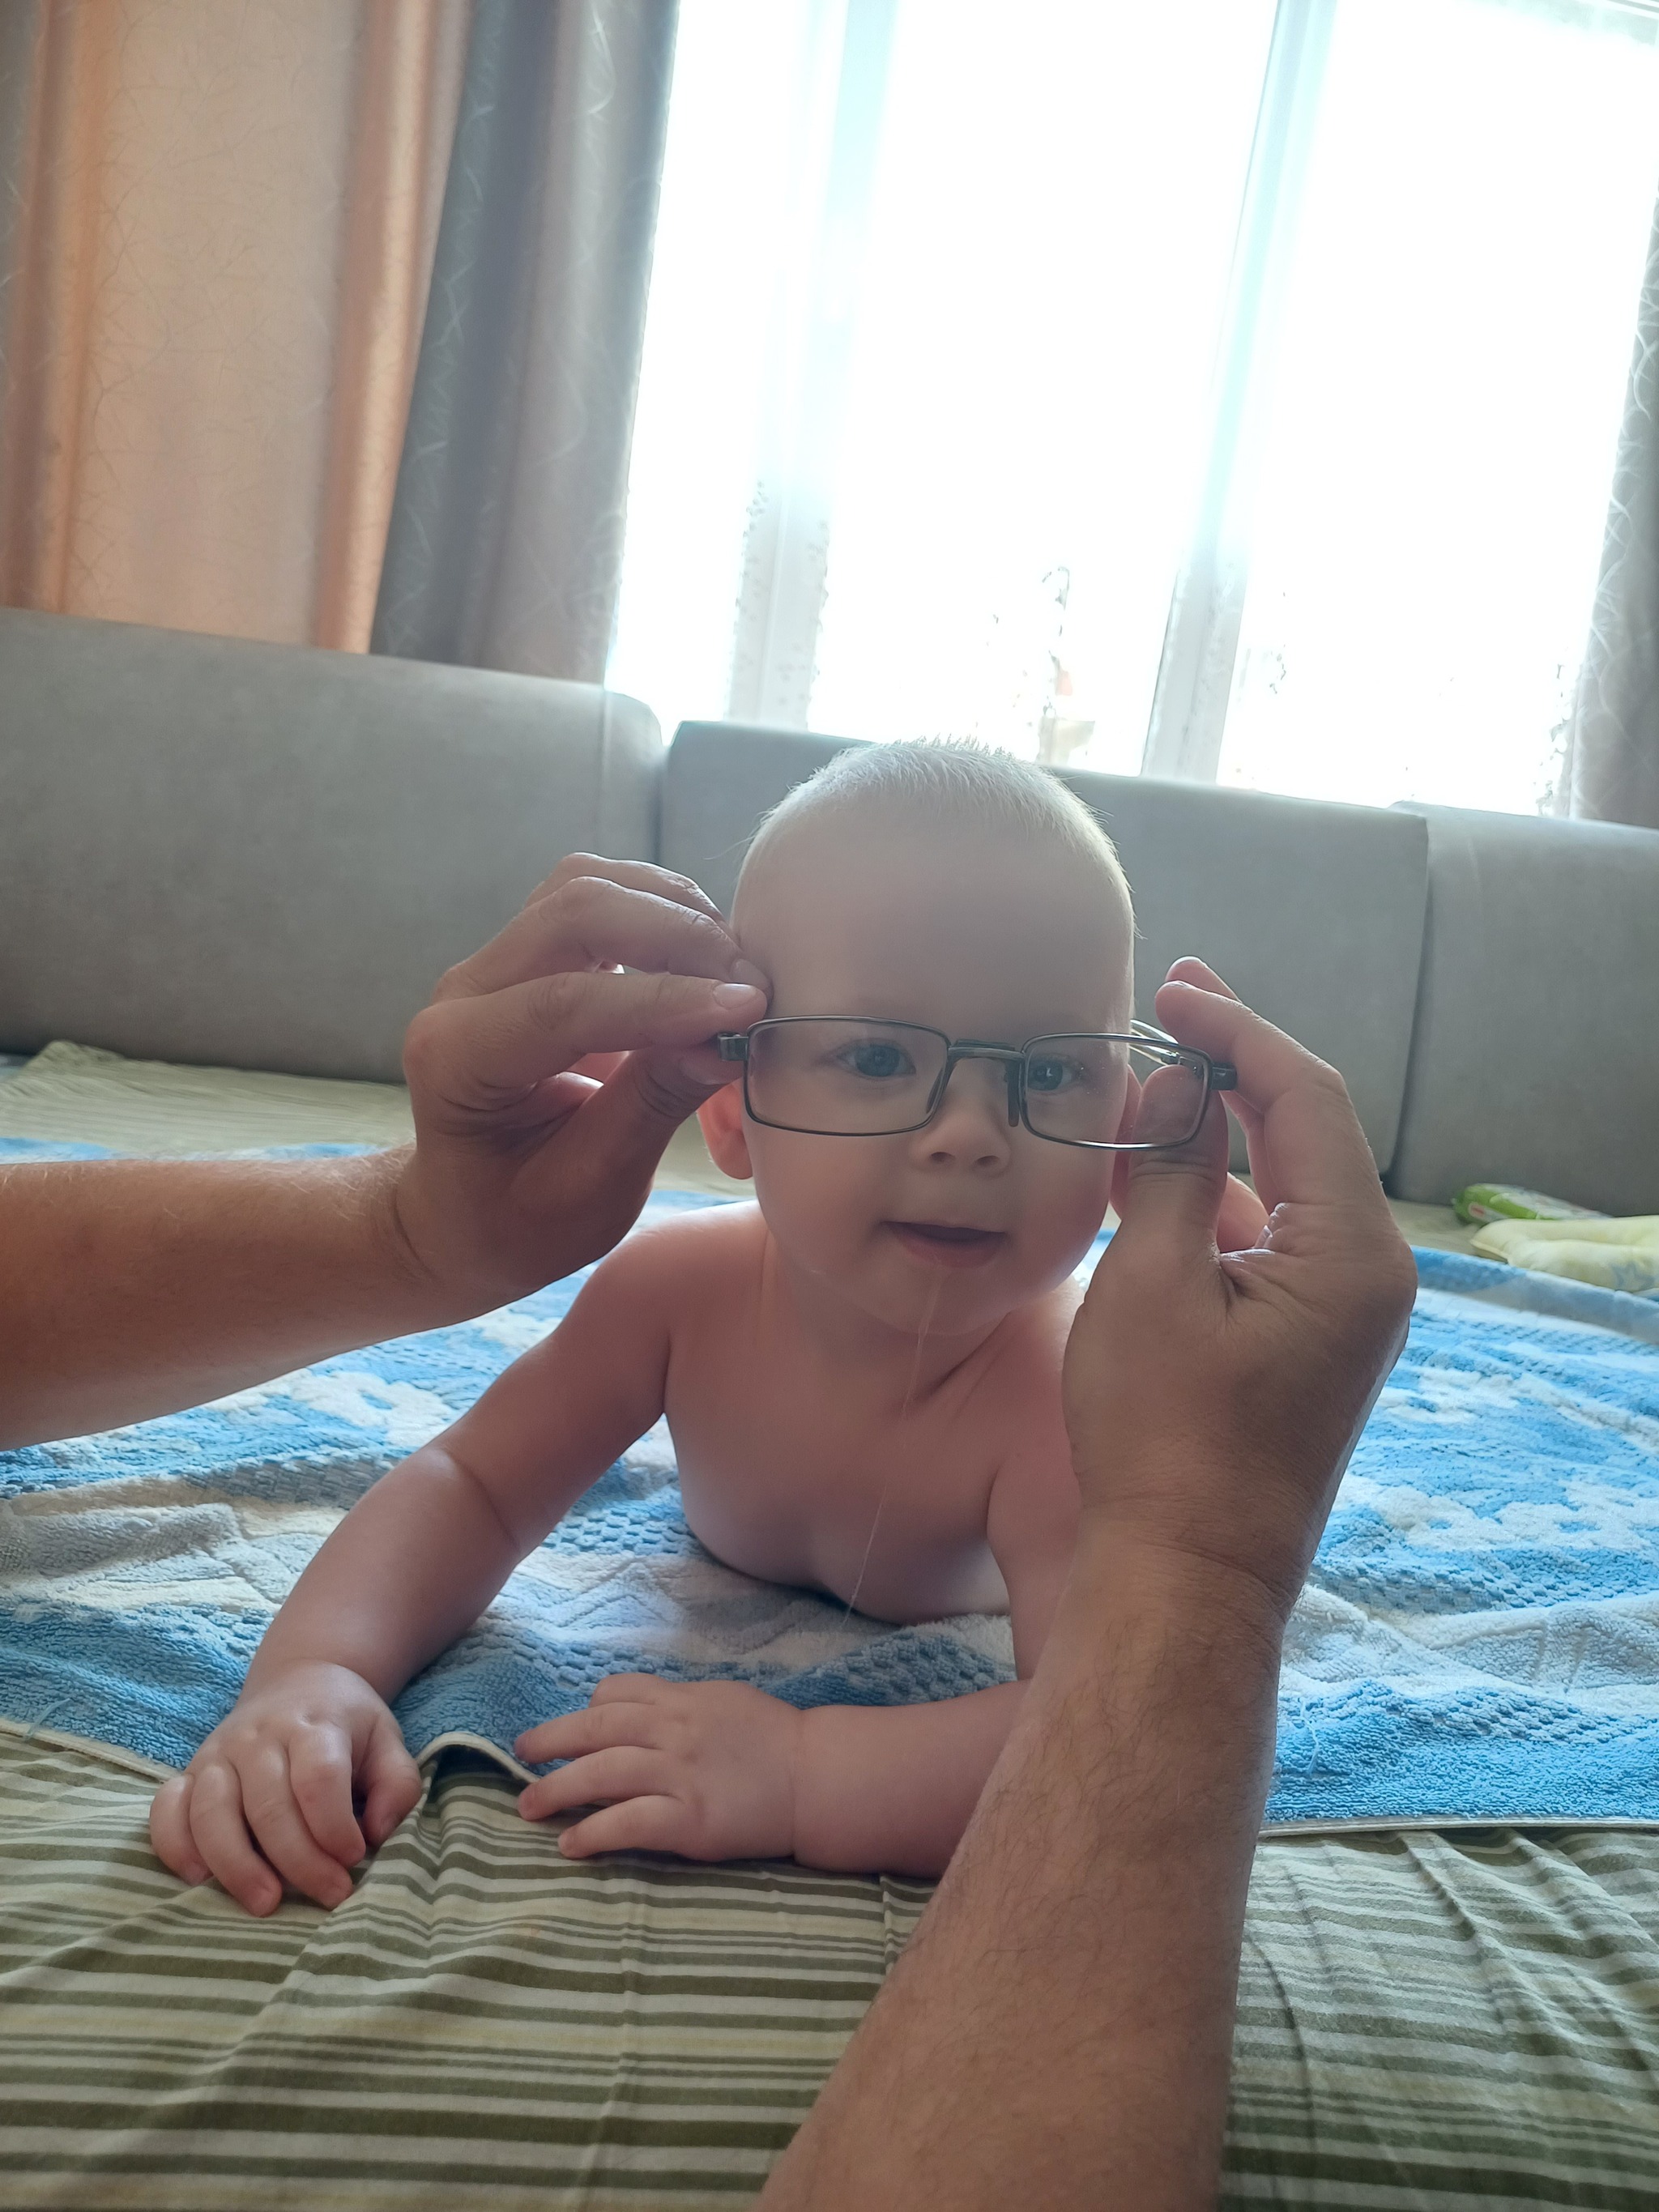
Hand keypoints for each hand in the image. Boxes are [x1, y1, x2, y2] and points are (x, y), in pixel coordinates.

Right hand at [148, 1662, 421, 1914]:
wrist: (299, 1680)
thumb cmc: (347, 1724)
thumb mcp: (388, 1741)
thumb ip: (397, 1786)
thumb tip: (377, 1833)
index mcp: (314, 1724)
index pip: (318, 1778)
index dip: (334, 1826)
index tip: (355, 1857)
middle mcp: (259, 1735)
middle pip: (268, 1805)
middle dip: (298, 1861)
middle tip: (329, 1895)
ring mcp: (218, 1752)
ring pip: (213, 1812)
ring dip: (237, 1865)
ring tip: (266, 1903)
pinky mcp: (189, 1771)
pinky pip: (166, 1809)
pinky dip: (174, 1845)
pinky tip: (198, 1879)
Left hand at [389, 857, 769, 1312]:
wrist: (464, 1214)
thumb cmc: (518, 1222)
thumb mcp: (590, 1192)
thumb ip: (650, 1107)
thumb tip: (728, 1039)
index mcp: (456, 1059)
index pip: (562, 1004)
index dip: (664, 1001)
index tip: (748, 1010)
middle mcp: (464, 990)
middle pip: (575, 911)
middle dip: (678, 938)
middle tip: (754, 993)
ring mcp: (495, 960)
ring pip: (588, 884)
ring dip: (675, 914)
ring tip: (736, 976)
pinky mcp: (531, 949)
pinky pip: (599, 894)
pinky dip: (664, 913)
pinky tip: (706, 963)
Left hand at [515, 1675, 801, 1861]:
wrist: (815, 1777)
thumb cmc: (773, 1740)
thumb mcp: (723, 1701)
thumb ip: (679, 1704)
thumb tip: (638, 1709)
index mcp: (681, 1699)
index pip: (616, 1693)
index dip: (585, 1711)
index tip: (569, 1729)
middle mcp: (673, 1731)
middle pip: (595, 1730)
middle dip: (550, 1742)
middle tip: (521, 1756)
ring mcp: (679, 1775)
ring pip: (602, 1775)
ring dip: (557, 1791)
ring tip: (528, 1807)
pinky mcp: (689, 1820)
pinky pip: (628, 1823)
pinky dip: (594, 1833)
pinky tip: (571, 1846)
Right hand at [1065, 958, 1415, 1626]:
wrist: (1185, 1573)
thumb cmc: (1162, 1438)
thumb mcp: (1151, 1285)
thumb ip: (1171, 1168)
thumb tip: (1180, 1082)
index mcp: (1352, 1250)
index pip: (1304, 1097)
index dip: (1237, 1032)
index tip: (1171, 991)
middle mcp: (1368, 1270)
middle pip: (1306, 1127)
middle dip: (1235, 1060)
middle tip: (1174, 993)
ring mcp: (1343, 1307)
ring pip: (1283, 1180)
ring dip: (1217, 1127)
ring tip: (1146, 1071)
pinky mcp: (1308, 1336)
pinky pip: (1267, 1235)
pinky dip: (1213, 1192)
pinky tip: (1152, 1164)